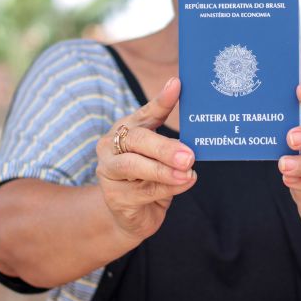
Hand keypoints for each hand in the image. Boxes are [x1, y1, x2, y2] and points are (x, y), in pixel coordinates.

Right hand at [95, 77, 196, 241]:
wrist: (132, 216)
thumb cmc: (149, 178)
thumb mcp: (160, 156)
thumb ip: (172, 143)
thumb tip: (192, 139)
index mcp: (125, 129)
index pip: (145, 112)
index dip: (161, 100)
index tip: (177, 85)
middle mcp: (110, 146)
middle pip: (137, 140)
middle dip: (164, 147)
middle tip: (189, 156)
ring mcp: (108, 172)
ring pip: (135, 167)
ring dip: (165, 170)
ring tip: (188, 172)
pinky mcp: (115, 198)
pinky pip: (144, 191)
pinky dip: (168, 188)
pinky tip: (185, 183)